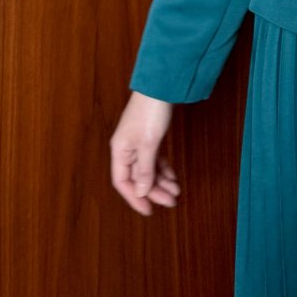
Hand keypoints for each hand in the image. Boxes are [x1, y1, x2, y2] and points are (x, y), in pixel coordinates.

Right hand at [110, 91, 180, 216]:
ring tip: (176, 191)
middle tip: (171, 202)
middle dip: (154, 191)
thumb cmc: (151, 112)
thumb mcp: (149, 144)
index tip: (149, 210)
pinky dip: (163, 168)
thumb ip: (144, 169)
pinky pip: (154, 159)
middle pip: (138, 177)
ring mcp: (138, 142)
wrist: (161, 86)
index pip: (123, 182)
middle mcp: (126, 148)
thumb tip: (140, 191)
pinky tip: (173, 176)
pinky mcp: (149, 135)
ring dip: (161, 181)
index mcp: (120, 151)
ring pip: (148, 169)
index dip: (134, 198)